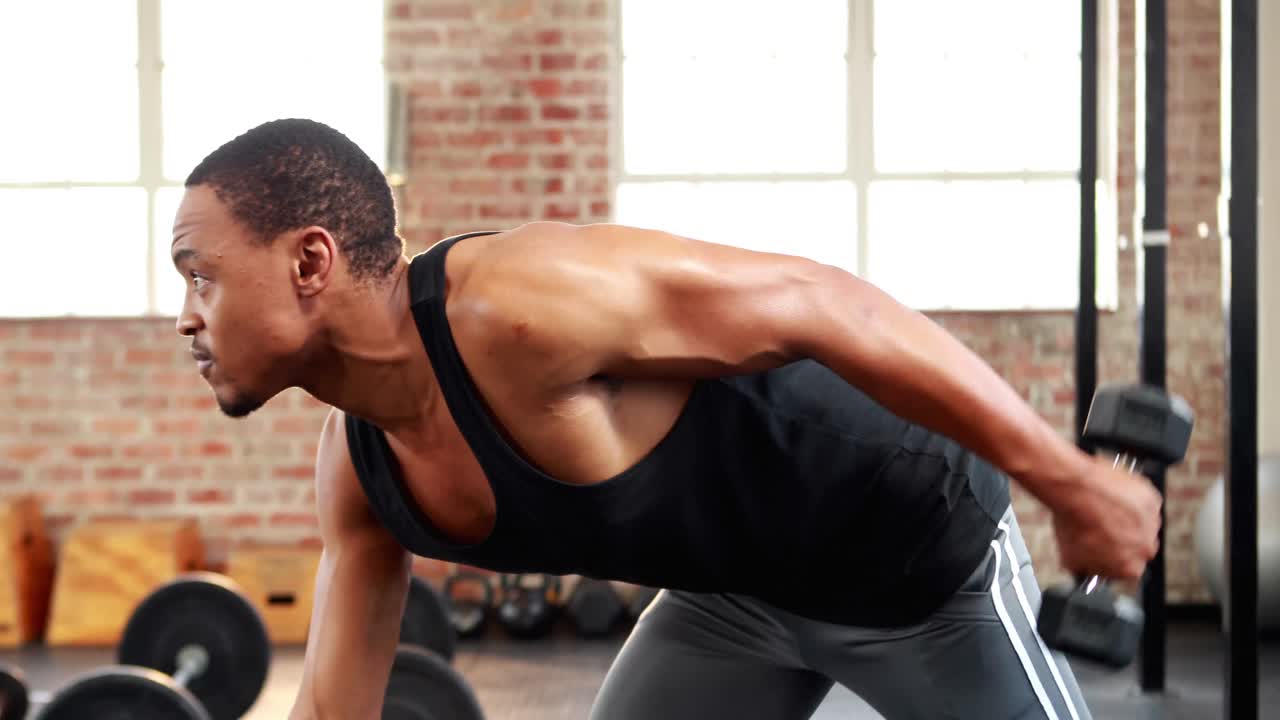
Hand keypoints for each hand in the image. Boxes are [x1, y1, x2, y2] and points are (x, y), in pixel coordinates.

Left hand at [1050, 455, 1163, 580]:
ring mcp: (1152, 524)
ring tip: (1103, 510)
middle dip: (1121, 540)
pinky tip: (1112, 498)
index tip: (1101, 550)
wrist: (1078, 489)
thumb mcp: (1070, 558)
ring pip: (1141, 525)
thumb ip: (1085, 569)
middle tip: (1100, 527)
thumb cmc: (1075, 521)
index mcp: (1130, 568)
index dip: (1111, 559)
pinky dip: (1131, 501)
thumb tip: (1083, 569)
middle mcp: (1146, 548)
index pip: (1125, 570)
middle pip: (1136, 548)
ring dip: (1126, 519)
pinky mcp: (1152, 501)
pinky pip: (1143, 503)